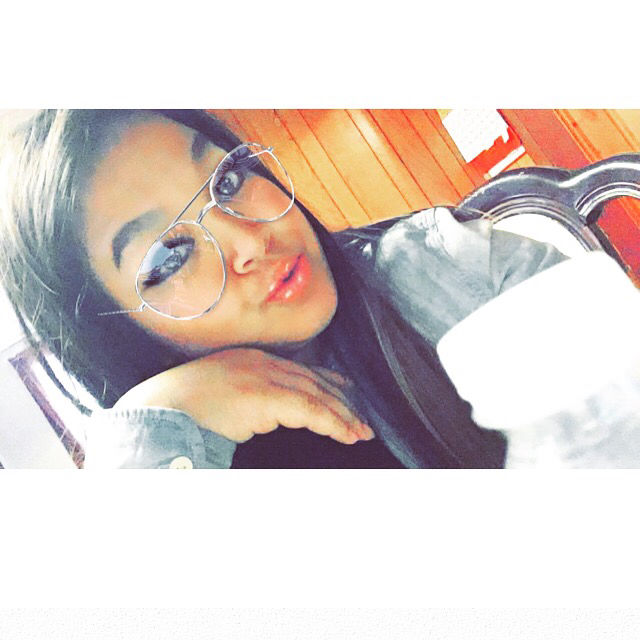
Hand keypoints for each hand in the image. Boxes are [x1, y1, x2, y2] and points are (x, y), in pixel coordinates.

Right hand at [115, 348, 373, 444]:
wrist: (161, 406)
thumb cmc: (182, 405)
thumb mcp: (220, 392)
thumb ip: (247, 398)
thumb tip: (264, 413)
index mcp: (252, 358)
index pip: (299, 369)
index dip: (325, 381)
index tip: (344, 390)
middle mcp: (263, 362)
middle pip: (313, 381)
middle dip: (340, 400)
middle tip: (360, 419)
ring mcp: (265, 376)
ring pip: (317, 396)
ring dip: (343, 416)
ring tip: (360, 432)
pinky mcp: (267, 396)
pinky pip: (310, 411)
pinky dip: (332, 423)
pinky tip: (346, 434)